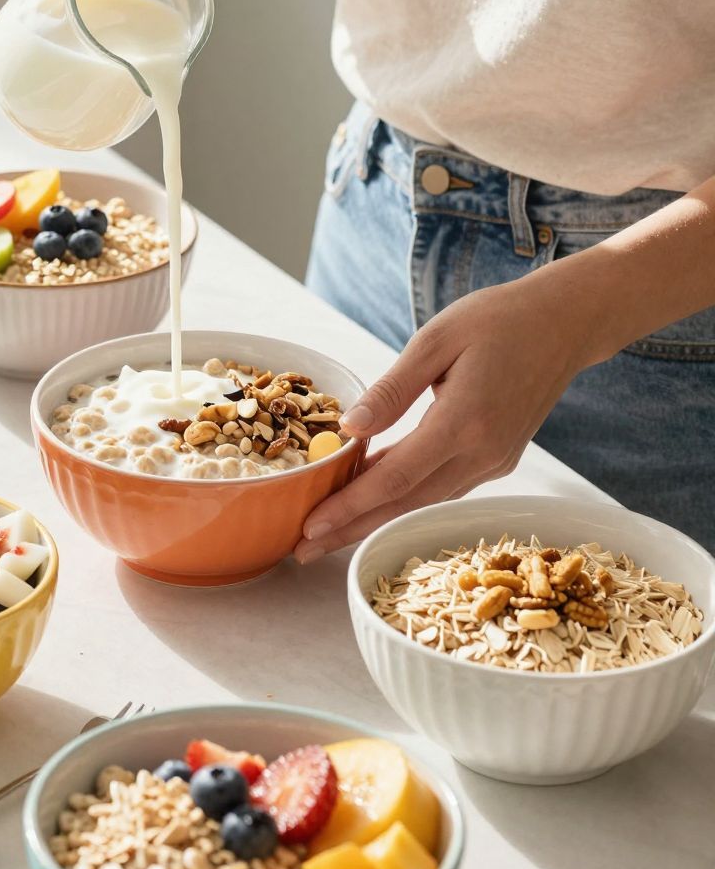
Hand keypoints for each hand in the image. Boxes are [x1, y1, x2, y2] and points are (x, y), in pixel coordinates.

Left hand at [295, 273, 592, 561]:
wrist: (565, 324)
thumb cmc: (497, 319)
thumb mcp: (436, 339)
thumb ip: (392, 389)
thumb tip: (349, 428)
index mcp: (463, 422)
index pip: (395, 479)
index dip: (350, 506)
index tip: (309, 526)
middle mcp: (482, 453)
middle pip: (406, 504)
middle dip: (352, 529)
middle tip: (303, 549)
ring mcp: (495, 461)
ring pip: (425, 502)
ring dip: (376, 520)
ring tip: (329, 533)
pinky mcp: (500, 460)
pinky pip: (444, 487)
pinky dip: (406, 497)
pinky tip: (375, 498)